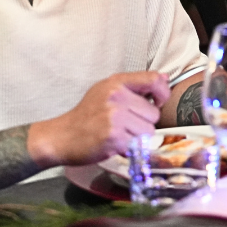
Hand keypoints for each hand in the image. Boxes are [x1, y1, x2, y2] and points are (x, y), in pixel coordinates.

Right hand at [30, 71, 169, 166]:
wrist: (62, 136)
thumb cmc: (87, 115)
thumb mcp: (107, 91)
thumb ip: (135, 85)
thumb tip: (165, 78)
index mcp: (116, 82)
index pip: (154, 79)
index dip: (162, 92)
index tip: (157, 102)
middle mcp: (116, 96)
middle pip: (154, 113)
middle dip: (144, 122)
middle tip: (125, 124)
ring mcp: (115, 116)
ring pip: (148, 130)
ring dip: (138, 137)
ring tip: (120, 134)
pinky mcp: (114, 137)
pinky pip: (138, 145)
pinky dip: (130, 148)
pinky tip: (115, 143)